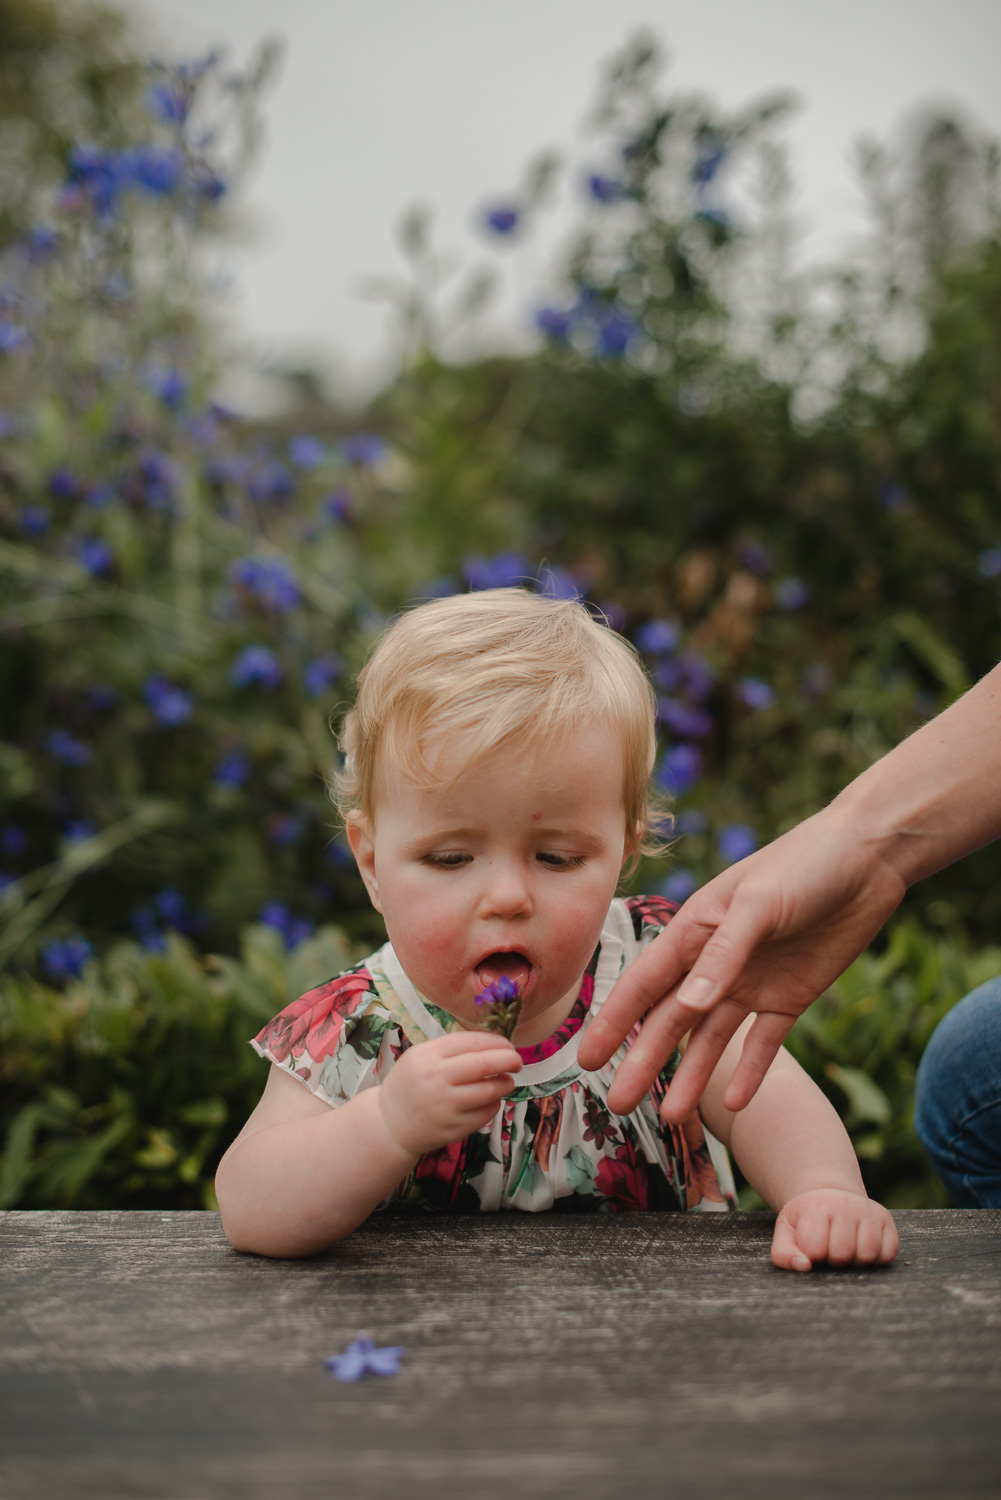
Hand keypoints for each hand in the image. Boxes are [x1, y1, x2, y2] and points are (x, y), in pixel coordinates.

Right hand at [378, 1031, 520, 1156]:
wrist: (389, 1123)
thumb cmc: (411, 1084)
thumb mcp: (420, 1057)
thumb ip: (451, 1049)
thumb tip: (494, 1044)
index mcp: (427, 1056)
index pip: (472, 1042)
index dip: (496, 1042)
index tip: (508, 1044)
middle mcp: (435, 1079)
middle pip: (483, 1064)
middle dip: (509, 1060)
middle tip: (518, 1061)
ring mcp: (444, 1106)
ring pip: (489, 1091)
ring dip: (505, 1084)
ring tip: (507, 1081)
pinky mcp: (452, 1129)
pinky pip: (485, 1114)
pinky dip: (495, 1104)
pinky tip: (492, 1100)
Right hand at [578, 806, 906, 1123]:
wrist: (868, 859)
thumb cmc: (804, 864)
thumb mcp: (758, 903)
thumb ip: (724, 953)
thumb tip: (687, 1004)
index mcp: (695, 931)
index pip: (644, 985)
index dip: (613, 1022)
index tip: (586, 1059)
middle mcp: (716, 963)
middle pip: (670, 1020)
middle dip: (643, 1061)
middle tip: (617, 1103)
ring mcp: (752, 983)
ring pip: (711, 1040)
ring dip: (691, 1076)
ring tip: (670, 1118)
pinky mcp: (790, 997)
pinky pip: (765, 1044)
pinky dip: (750, 1073)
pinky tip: (733, 1104)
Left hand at [770, 1188, 898, 1271]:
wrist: (829, 1195)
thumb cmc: (807, 1220)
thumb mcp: (786, 1232)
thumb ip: (784, 1254)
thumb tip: (803, 1266)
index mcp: (817, 1207)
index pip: (815, 1249)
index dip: (812, 1254)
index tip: (811, 1244)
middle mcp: (845, 1204)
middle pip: (842, 1254)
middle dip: (833, 1259)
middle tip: (828, 1247)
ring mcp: (868, 1211)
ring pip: (867, 1254)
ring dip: (855, 1261)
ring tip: (844, 1248)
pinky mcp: (886, 1219)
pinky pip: (888, 1253)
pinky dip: (876, 1259)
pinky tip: (861, 1247)